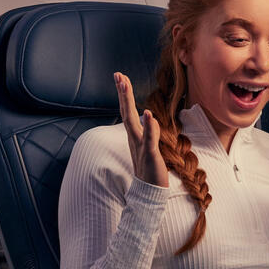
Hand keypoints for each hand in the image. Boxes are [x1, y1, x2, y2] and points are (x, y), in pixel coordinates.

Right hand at [115, 71, 167, 186]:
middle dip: (123, 93)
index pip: (127, 112)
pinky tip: (148, 113)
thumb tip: (148, 119)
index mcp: (135, 136)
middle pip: (126, 112)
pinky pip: (149, 139)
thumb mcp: (149, 148)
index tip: (121, 78)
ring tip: (125, 85)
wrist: (150, 193)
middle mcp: (135, 139)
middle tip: (118, 75)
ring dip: (129, 103)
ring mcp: (141, 146)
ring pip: (132, 121)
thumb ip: (148, 133)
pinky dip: (148, 127)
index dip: (124, 95)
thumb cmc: (150, 171)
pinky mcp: (150, 155)